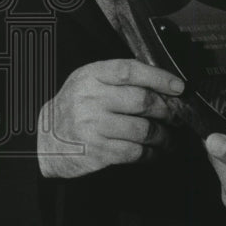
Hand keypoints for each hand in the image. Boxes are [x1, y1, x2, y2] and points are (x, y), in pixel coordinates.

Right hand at [38, 59, 183, 178]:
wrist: (45, 140)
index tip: (179, 87)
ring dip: (164, 135)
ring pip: (144, 129)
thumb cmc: (77, 106)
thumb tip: (164, 83)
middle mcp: (91, 100)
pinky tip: (156, 152)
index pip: (130, 71)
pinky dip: (151, 153)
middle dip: (167, 110)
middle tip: (177, 116)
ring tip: (170, 137)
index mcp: (91, 76)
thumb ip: (121, 78)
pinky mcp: (97, 152)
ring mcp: (92, 127)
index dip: (159, 78)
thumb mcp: (90, 81)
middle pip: (142, 101)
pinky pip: (135, 152)